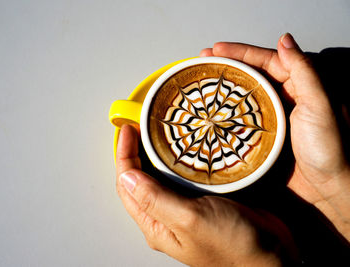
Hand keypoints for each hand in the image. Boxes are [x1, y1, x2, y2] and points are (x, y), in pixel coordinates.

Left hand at [116, 124, 297, 266]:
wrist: (272, 254)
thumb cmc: (233, 247)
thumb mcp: (189, 220)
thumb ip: (155, 199)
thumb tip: (127, 177)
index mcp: (156, 225)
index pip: (127, 186)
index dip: (124, 157)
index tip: (127, 131)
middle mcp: (166, 217)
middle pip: (140, 180)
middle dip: (134, 153)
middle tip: (138, 128)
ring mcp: (185, 208)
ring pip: (160, 177)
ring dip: (154, 155)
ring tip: (153, 132)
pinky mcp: (202, 200)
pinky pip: (182, 177)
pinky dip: (177, 160)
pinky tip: (181, 148)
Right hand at [200, 33, 349, 239]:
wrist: (327, 192)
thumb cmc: (330, 150)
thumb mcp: (320, 106)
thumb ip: (304, 72)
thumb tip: (285, 40)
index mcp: (298, 87)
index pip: (265, 61)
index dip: (240, 52)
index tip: (216, 48)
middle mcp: (282, 100)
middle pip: (248, 76)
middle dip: (224, 66)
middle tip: (202, 61)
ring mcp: (268, 120)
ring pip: (240, 97)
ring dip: (220, 89)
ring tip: (200, 82)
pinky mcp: (259, 139)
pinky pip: (236, 122)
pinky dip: (221, 115)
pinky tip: (208, 113)